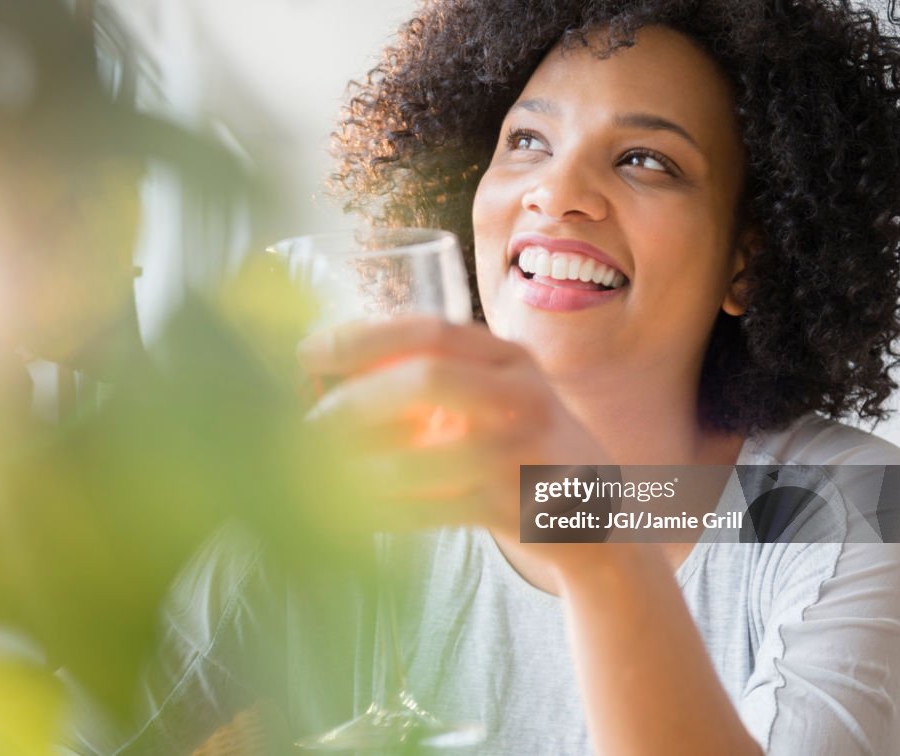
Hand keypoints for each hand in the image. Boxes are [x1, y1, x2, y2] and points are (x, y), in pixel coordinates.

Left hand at [298, 316, 610, 548]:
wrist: (592, 515)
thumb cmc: (519, 445)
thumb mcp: (497, 395)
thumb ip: (437, 377)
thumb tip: (333, 374)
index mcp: (511, 359)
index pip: (432, 330)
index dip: (362, 337)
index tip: (306, 351)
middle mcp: (524, 396)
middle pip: (428, 378)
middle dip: (357, 399)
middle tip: (311, 422)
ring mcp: (524, 454)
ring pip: (425, 458)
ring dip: (359, 469)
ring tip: (316, 474)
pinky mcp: (515, 509)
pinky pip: (432, 511)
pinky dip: (384, 513)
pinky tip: (350, 514)